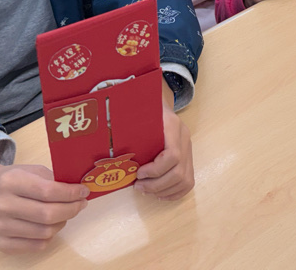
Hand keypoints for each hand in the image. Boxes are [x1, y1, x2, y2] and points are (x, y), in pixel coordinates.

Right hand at [0, 156, 87, 253]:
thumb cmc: (11, 180)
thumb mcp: (29, 170)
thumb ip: (52, 179)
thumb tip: (79, 191)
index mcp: (11, 182)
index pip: (48, 191)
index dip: (71, 193)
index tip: (83, 191)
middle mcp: (3, 205)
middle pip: (48, 214)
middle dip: (72, 209)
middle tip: (81, 204)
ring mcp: (0, 228)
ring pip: (45, 232)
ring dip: (62, 222)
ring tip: (65, 213)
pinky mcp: (2, 245)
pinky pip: (37, 246)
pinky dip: (50, 236)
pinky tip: (51, 225)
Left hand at [135, 84, 193, 199]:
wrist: (160, 103)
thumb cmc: (145, 107)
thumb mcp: (136, 110)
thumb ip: (127, 121)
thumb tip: (107, 134)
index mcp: (173, 125)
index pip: (173, 155)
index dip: (156, 170)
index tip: (138, 174)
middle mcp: (184, 138)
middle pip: (179, 172)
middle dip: (157, 185)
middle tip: (138, 187)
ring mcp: (188, 148)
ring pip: (185, 180)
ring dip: (165, 191)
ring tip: (147, 191)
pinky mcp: (189, 157)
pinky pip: (188, 181)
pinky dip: (175, 192)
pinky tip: (160, 194)